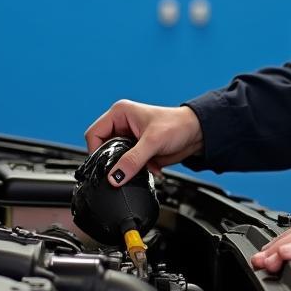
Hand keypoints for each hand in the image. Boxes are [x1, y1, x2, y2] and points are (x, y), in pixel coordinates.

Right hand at [84, 100, 203, 186]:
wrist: (196, 134)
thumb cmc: (177, 125)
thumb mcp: (152, 142)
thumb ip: (132, 160)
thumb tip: (114, 177)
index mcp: (119, 113)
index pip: (94, 133)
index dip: (96, 151)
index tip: (104, 166)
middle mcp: (121, 124)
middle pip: (103, 148)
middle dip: (114, 161)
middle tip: (125, 169)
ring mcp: (129, 138)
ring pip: (115, 159)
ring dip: (128, 167)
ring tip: (142, 165)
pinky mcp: (137, 151)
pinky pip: (127, 165)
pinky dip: (136, 170)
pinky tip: (150, 167)